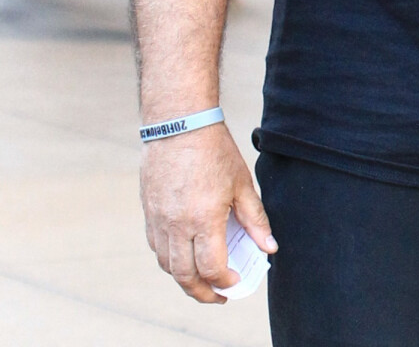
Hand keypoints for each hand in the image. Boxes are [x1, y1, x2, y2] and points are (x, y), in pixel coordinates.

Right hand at [140, 122, 276, 302]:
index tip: (235, 282)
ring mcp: (159, 220)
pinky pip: (156, 247)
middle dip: (203, 292)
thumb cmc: (214, 150)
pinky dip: (169, 259)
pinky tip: (183, 256)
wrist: (180, 123)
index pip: (212, 267)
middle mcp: (177, 225)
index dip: (225, 282)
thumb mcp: (242, 183)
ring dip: (184, 279)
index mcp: (203, 219)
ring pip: (168, 265)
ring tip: (201, 280)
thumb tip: (270, 247)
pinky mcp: (148, 212)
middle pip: (185, 275)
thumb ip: (255, 219)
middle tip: (218, 295)